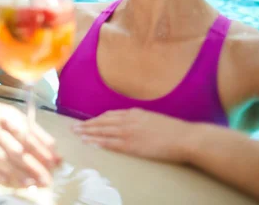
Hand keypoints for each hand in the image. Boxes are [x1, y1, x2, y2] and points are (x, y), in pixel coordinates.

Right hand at [0, 102, 61, 187]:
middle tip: (45, 180)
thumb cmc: (5, 118)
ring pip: (0, 160)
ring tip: (30, 184)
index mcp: (10, 120)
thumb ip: (41, 138)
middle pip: (15, 150)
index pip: (28, 137)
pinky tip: (10, 183)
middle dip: (32, 166)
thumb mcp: (23, 120)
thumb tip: (58, 158)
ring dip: (16, 173)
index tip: (53, 164)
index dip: (41, 151)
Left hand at [72, 108, 192, 162]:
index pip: (109, 115)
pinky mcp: (132, 145)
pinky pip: (111, 143)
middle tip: (73, 127)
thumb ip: (139, 118)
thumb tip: (131, 121)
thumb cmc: (173, 129)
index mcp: (134, 113)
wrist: (184, 137)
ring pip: (103, 131)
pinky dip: (99, 142)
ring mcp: (129, 132)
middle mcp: (128, 120)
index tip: (87, 122)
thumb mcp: (152, 117)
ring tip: (77, 134)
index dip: (96, 119)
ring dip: (88, 133)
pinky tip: (90, 143)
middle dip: (87, 125)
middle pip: (102, 122)